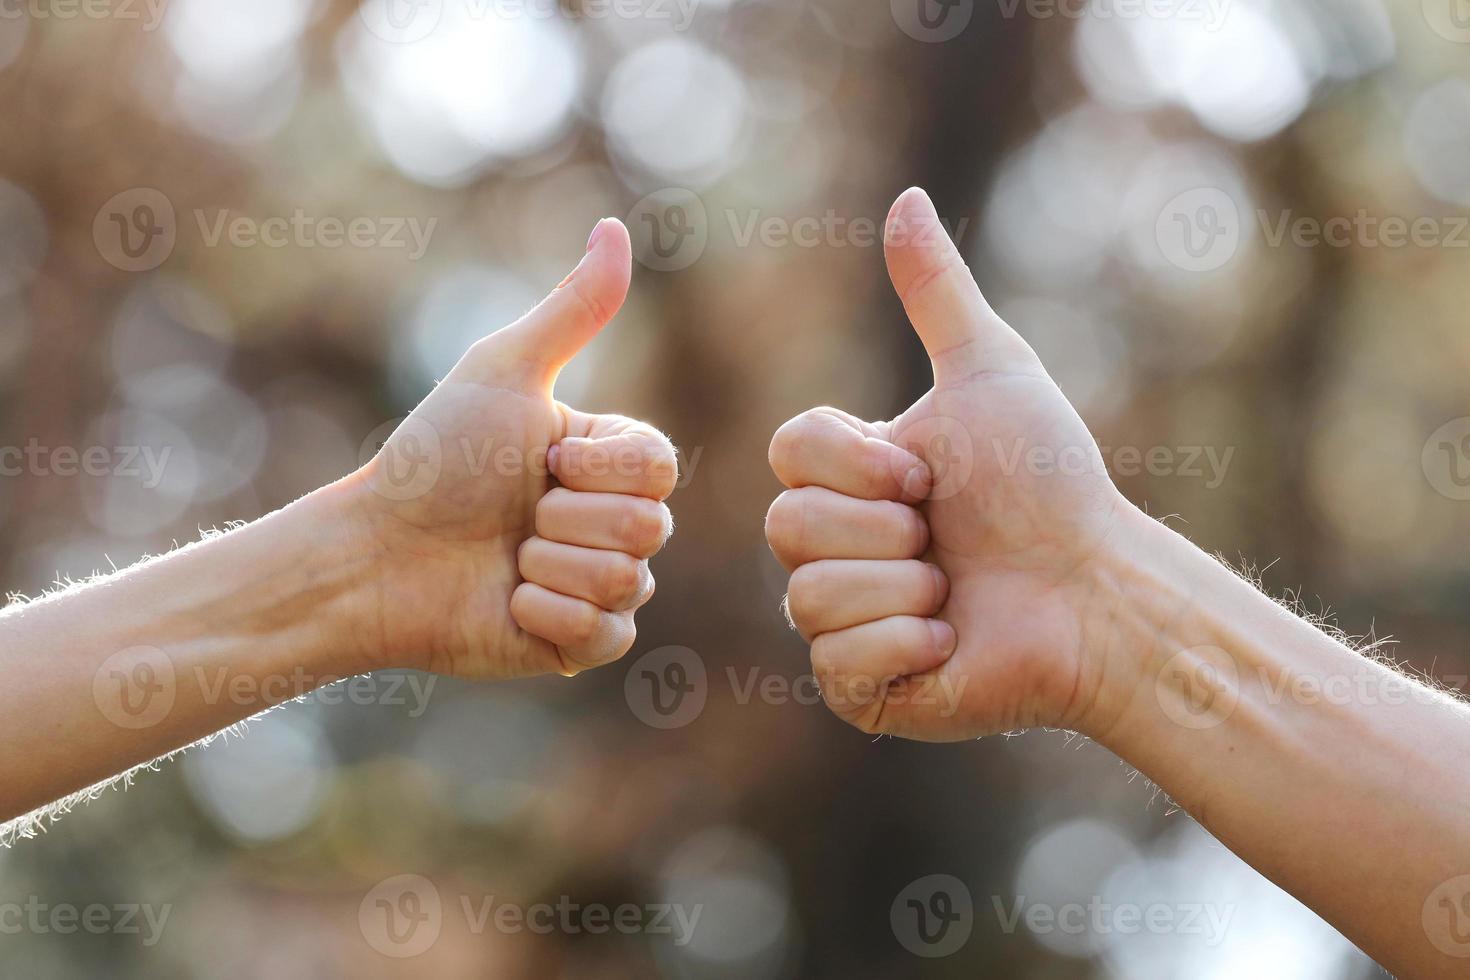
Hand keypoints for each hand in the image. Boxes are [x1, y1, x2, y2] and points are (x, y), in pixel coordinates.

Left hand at [339, 219, 676, 679]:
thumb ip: (572, 309)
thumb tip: (616, 226)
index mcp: (610, 462)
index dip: (594, 466)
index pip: (659, 468)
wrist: (375, 552)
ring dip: (546, 566)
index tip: (539, 460)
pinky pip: (607, 636)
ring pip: (626, 581)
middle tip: (514, 516)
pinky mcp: (578, 645)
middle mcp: (615, 523)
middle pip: (649, 527)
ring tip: (505, 560)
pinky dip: (547, 618)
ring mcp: (600, 586)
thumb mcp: (505, 373)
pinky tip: (508, 604)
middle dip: (563, 518)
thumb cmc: (435, 458)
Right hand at [765, 188, 1126, 739]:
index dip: (858, 464)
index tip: (928, 476)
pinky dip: (903, 647)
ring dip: (903, 589)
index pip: (788, 454)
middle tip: (945, 539)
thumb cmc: (1050, 485)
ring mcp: (844, 622)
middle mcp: (835, 549)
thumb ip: (937, 291)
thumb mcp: (989, 372)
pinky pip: (834, 663)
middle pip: (787, 528)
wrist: (1100, 591)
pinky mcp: (861, 691)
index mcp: (850, 480)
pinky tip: (948, 644)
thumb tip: (904, 197)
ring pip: (808, 596)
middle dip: (886, 530)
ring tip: (955, 594)